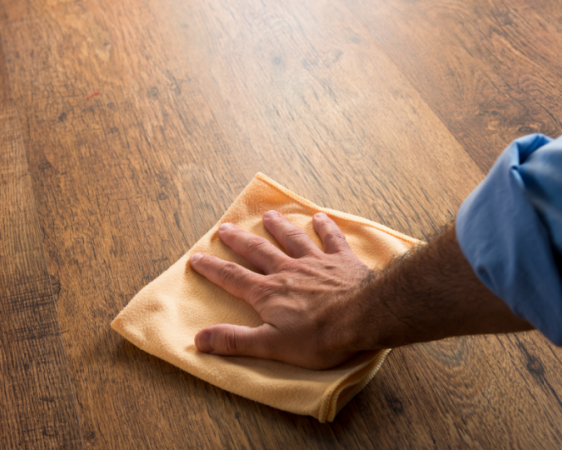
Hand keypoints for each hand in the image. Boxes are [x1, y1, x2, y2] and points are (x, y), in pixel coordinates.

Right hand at [189, 210, 374, 369]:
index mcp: (268, 292)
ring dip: (279, 227)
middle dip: (239, 240)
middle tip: (225, 228)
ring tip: (269, 216)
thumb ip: (235, 340)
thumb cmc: (319, 337)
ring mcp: (316, 263)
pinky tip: (320, 217)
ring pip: (292, 239)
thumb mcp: (270, 345)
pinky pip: (331, 239)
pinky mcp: (342, 261)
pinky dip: (325, 228)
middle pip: (258, 251)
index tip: (197, 257)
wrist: (364, 317)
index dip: (212, 268)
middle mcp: (287, 271)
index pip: (232, 277)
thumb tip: (199, 339)